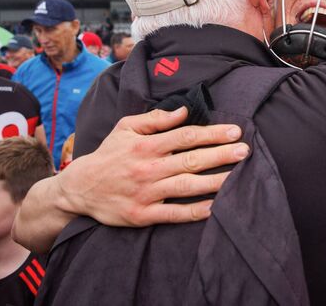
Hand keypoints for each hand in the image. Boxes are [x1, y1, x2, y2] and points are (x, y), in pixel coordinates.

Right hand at [56, 106, 248, 226]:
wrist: (80, 188)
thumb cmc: (109, 154)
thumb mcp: (126, 127)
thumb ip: (156, 119)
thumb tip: (184, 111)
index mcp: (146, 145)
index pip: (186, 136)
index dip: (212, 133)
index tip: (235, 131)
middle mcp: (148, 168)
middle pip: (191, 160)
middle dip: (220, 155)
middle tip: (245, 151)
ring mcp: (147, 193)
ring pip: (186, 186)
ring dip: (214, 181)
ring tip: (238, 176)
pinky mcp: (143, 215)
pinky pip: (173, 214)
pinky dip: (194, 211)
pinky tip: (214, 207)